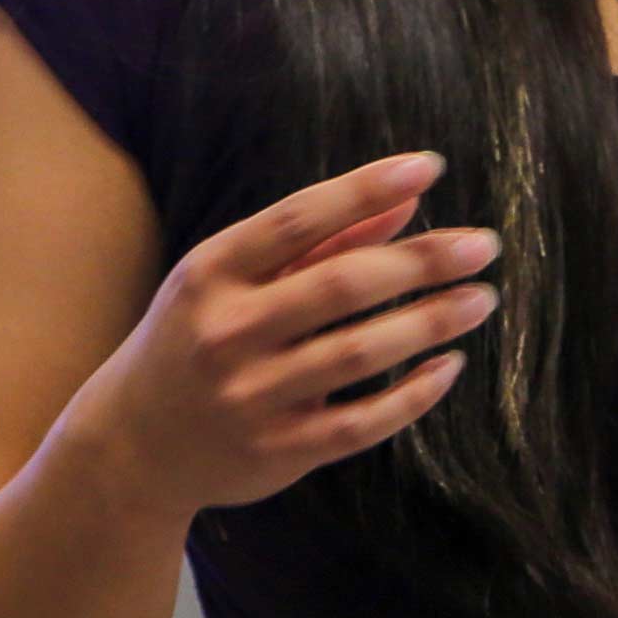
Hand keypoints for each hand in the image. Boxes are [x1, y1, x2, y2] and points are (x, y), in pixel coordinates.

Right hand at [64, 153, 498, 521]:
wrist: (134, 444)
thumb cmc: (195, 339)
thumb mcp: (235, 280)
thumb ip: (319, 242)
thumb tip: (406, 200)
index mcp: (212, 273)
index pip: (299, 218)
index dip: (367, 188)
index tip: (430, 167)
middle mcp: (228, 332)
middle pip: (342, 286)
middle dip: (422, 262)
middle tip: (483, 246)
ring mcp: (252, 396)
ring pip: (360, 353)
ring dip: (431, 322)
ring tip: (479, 299)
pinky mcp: (279, 450)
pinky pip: (363, 422)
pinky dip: (413, 394)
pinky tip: (448, 366)